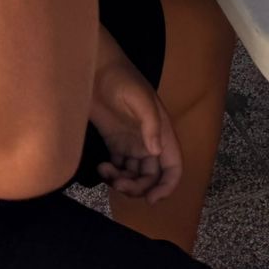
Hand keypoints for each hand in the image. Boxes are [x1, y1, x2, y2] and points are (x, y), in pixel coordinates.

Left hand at [89, 57, 182, 203]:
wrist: (95, 69)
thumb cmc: (121, 79)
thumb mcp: (139, 99)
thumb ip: (150, 124)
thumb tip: (156, 152)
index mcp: (162, 132)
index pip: (173, 166)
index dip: (167, 185)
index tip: (151, 199)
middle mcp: (149, 141)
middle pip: (152, 176)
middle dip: (139, 187)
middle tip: (120, 185)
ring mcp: (131, 143)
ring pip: (134, 175)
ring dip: (124, 183)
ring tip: (108, 173)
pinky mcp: (114, 142)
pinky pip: (118, 168)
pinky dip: (111, 174)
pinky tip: (101, 166)